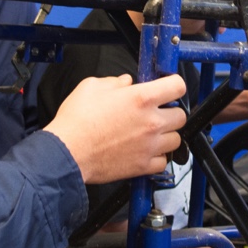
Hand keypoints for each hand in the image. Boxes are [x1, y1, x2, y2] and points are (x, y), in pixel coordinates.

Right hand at [43, 73, 186, 184]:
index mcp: (141, 98)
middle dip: (170, 112)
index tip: (168, 88)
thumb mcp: (91, 87)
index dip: (174, 85)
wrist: (67, 152)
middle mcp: (151, 122)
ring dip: (165, 136)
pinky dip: (156, 157)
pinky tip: (144, 151)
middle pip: (181, 115)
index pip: (178, 86)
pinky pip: (163, 162)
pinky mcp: (143, 166)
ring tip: (149, 134)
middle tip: (155, 113)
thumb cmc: (76, 121)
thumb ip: (114, 82)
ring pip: (175, 140)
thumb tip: (124, 82)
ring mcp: (149, 146)